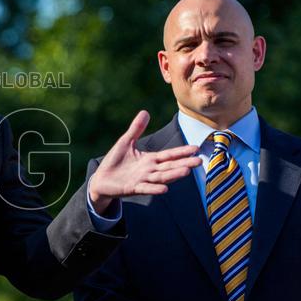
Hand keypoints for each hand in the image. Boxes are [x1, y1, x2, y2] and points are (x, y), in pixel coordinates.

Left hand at [87, 110, 201, 212]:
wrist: (101, 179)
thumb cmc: (115, 161)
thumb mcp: (126, 142)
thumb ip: (136, 129)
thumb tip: (145, 111)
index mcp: (150, 159)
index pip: (169, 154)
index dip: (182, 151)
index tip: (195, 148)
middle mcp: (149, 170)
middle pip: (170, 166)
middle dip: (184, 163)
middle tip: (199, 161)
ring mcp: (143, 180)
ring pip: (161, 177)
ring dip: (173, 175)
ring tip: (186, 171)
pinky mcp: (133, 188)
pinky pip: (145, 188)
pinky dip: (154, 189)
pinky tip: (164, 189)